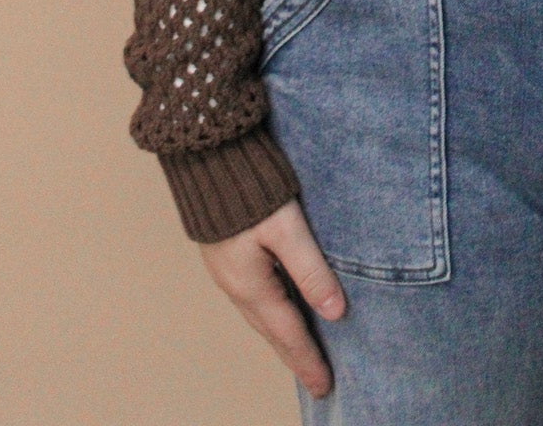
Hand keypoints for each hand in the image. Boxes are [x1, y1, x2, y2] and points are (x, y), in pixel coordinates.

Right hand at [199, 198, 345, 399]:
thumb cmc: (247, 188)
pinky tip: (279, 309)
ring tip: (300, 352)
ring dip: (281, 337)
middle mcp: (236, 285)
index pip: (288, 333)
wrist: (205, 155)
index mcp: (251, 285)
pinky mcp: (226, 254)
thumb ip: (311, 269)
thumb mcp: (286, 228)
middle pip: (272, 331)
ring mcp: (228, 271)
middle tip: (316, 380)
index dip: (308, 360)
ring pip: (260, 316)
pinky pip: (253, 298)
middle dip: (295, 356)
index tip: (324, 386)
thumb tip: (336, 311)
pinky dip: (270, 314)